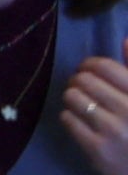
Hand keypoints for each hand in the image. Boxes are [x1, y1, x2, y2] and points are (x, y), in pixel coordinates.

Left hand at [65, 56, 127, 173]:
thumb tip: (125, 39)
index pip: (106, 67)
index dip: (91, 64)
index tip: (90, 70)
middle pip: (85, 79)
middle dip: (78, 80)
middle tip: (81, 87)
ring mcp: (113, 131)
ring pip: (73, 97)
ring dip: (73, 98)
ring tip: (82, 104)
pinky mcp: (98, 150)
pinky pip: (68, 119)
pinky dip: (70, 117)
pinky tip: (81, 121)